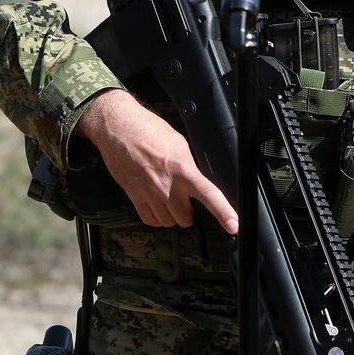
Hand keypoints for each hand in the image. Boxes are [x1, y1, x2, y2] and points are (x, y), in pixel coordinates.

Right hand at [74, 88, 239, 233]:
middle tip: (184, 199)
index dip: (224, 213)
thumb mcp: (179, 144)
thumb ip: (189, 166)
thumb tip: (195, 180)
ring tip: (168, 199)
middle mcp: (166, 185)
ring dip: (171, 215)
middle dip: (188, 212)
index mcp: (183, 169)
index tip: (233, 226)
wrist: (119, 129)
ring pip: (167, 222)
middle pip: (185, 218)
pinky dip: (156, 218)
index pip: (209, 195)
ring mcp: (149, 193)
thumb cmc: (148, 130)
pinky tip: (156, 206)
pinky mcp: (134, 196)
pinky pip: (149, 220)